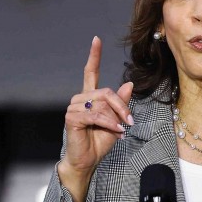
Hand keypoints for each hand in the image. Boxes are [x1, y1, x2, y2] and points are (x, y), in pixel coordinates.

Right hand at [59, 36, 133, 201]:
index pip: (90, 72)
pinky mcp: (72, 118)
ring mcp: (74, 108)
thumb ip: (120, 104)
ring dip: (116, 118)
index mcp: (89, 97)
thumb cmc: (100, 143)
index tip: (96, 39)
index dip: (94, 56)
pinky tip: (116, 132)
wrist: (87, 161)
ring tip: (120, 130)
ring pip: (102, 104)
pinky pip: (97, 115)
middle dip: (121, 107)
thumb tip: (129, 84)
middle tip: (130, 122)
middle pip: (106, 92)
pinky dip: (110, 124)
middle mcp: (80, 99)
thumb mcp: (116, 121)